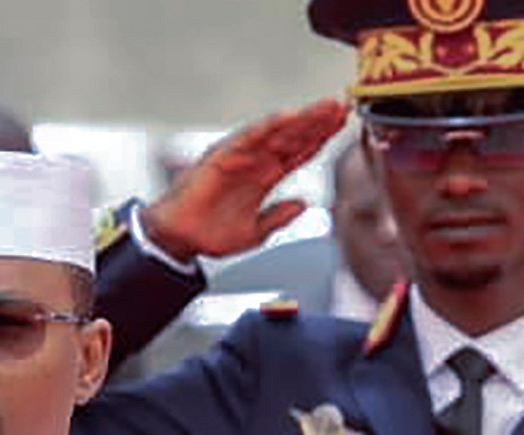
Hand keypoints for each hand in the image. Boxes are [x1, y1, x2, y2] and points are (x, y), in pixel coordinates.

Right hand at [141, 99, 350, 262]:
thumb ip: (279, 217)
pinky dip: (268, 126)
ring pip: (277, 132)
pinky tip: (289, 116)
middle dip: (320, 122)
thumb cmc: (210, 233)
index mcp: (265, 176)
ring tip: (327, 106)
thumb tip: (303, 204)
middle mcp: (256, 161)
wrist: (179, 239)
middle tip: (344, 106)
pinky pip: (248, 137)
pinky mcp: (222, 155)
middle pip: (294, 136)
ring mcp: (241, 156)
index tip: (344, 124)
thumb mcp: (255, 232)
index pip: (300, 152)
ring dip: (303, 118)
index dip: (322, 138)